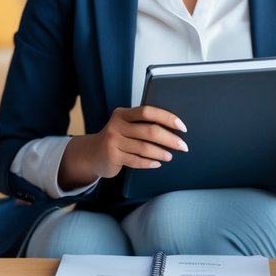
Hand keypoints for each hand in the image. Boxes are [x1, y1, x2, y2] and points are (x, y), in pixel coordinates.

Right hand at [58, 105, 187, 190]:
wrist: (92, 154)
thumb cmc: (117, 139)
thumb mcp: (125, 126)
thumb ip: (143, 124)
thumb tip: (174, 129)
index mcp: (122, 114)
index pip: (148, 111)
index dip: (167, 118)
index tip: (182, 127)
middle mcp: (116, 125)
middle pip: (149, 130)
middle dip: (170, 139)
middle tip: (182, 146)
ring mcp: (113, 141)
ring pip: (144, 148)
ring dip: (161, 153)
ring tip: (170, 156)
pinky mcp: (112, 156)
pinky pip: (136, 160)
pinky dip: (149, 162)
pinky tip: (157, 163)